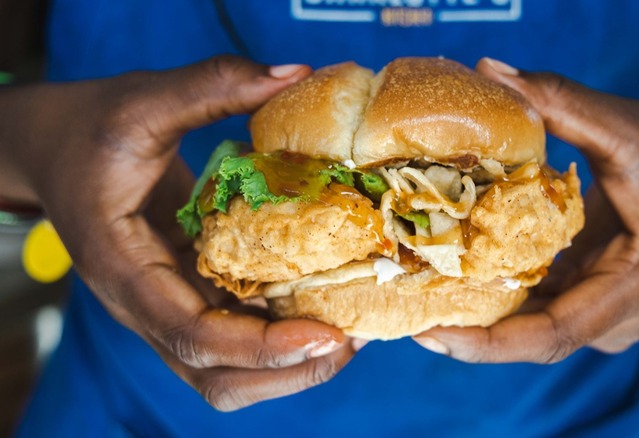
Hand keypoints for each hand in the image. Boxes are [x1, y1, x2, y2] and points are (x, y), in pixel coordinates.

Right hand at [2, 56, 360, 409]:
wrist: (52, 150)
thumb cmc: (88, 129)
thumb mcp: (142, 100)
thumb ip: (212, 85)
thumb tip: (293, 71)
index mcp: (124, 270)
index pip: (191, 334)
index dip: (258, 347)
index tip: (324, 334)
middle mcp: (144, 305)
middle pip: (213, 375)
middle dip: (284, 373)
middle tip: (348, 340)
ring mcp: (166, 306)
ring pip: (224, 371)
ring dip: (285, 367)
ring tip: (346, 335)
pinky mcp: (186, 295)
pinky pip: (232, 336)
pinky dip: (277, 337)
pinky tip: (322, 307)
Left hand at [413, 57, 638, 361]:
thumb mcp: (623, 126)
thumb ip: (562, 102)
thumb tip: (493, 71)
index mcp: (636, 283)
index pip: (554, 334)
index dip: (489, 342)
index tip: (433, 333)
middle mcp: (621, 313)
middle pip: (534, 339)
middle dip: (470, 332)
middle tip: (406, 310)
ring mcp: (605, 311)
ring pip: (532, 329)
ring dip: (477, 316)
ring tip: (416, 295)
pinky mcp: (590, 298)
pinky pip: (538, 308)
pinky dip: (497, 297)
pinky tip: (452, 279)